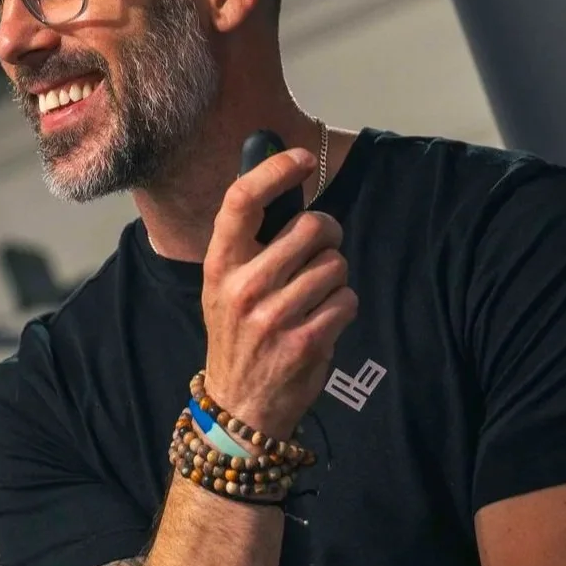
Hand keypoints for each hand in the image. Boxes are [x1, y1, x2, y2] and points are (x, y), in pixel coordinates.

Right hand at [202, 147, 356, 436]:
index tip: (299, 158)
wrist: (240, 406)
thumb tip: (281, 178)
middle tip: (320, 250)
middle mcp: (242, 288)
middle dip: (328, 236)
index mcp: (219, 265)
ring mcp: (273, 317)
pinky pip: (347, 300)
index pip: (241, 201)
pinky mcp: (305, 342)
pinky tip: (322, 322)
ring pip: (335, 265)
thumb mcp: (224, 286)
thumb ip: (249, 242)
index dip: (273, 170)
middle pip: (311, 228)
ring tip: (315, 297)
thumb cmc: (239, 334)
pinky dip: (343, 307)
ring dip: (335, 277)